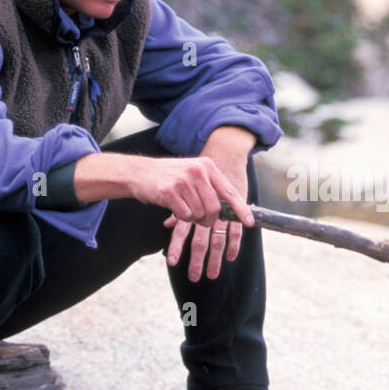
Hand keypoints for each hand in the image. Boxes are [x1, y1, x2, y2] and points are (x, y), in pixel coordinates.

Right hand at [163, 128, 253, 281]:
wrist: (138, 172)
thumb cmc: (168, 176)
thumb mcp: (193, 172)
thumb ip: (210, 186)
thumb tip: (228, 208)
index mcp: (207, 167)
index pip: (230, 191)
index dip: (241, 209)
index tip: (250, 223)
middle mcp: (198, 171)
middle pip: (214, 208)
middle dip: (208, 220)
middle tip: (199, 219)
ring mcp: (184, 181)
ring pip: (199, 214)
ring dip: (192, 218)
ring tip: (182, 206)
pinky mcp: (170, 191)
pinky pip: (185, 216)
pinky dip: (180, 217)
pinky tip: (172, 206)